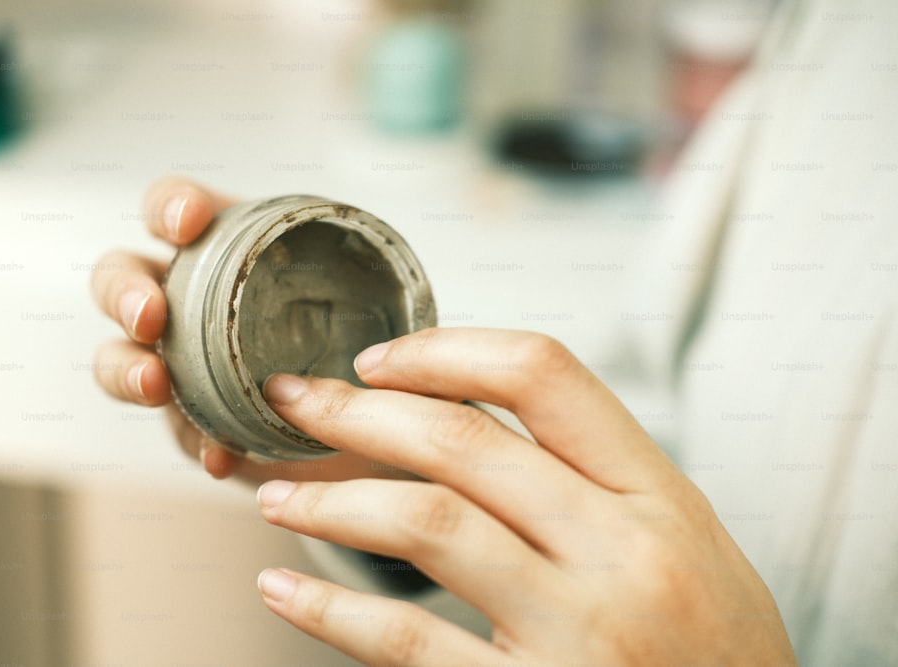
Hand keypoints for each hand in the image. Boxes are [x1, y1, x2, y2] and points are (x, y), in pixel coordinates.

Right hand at [90, 177, 408, 482]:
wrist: (363, 420)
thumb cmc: (363, 341)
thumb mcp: (380, 312)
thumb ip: (388, 312)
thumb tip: (424, 346)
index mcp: (230, 247)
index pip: (177, 208)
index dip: (169, 206)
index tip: (187, 224)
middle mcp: (190, 298)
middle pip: (121, 275)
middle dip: (124, 289)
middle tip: (151, 315)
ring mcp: (181, 361)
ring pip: (119, 352)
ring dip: (125, 365)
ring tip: (155, 383)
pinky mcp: (191, 421)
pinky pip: (171, 429)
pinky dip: (191, 441)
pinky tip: (221, 457)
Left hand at [254, 328, 796, 665]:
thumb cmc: (715, 653)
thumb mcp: (691, 545)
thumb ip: (603, 481)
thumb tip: (476, 417)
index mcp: (661, 498)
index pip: (544, 377)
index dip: (445, 352)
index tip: (380, 359)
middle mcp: (621, 553)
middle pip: (461, 439)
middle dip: (357, 410)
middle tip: (296, 402)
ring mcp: (577, 631)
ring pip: (425, 521)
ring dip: (331, 497)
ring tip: (280, 492)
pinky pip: (406, 640)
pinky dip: (332, 609)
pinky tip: (287, 589)